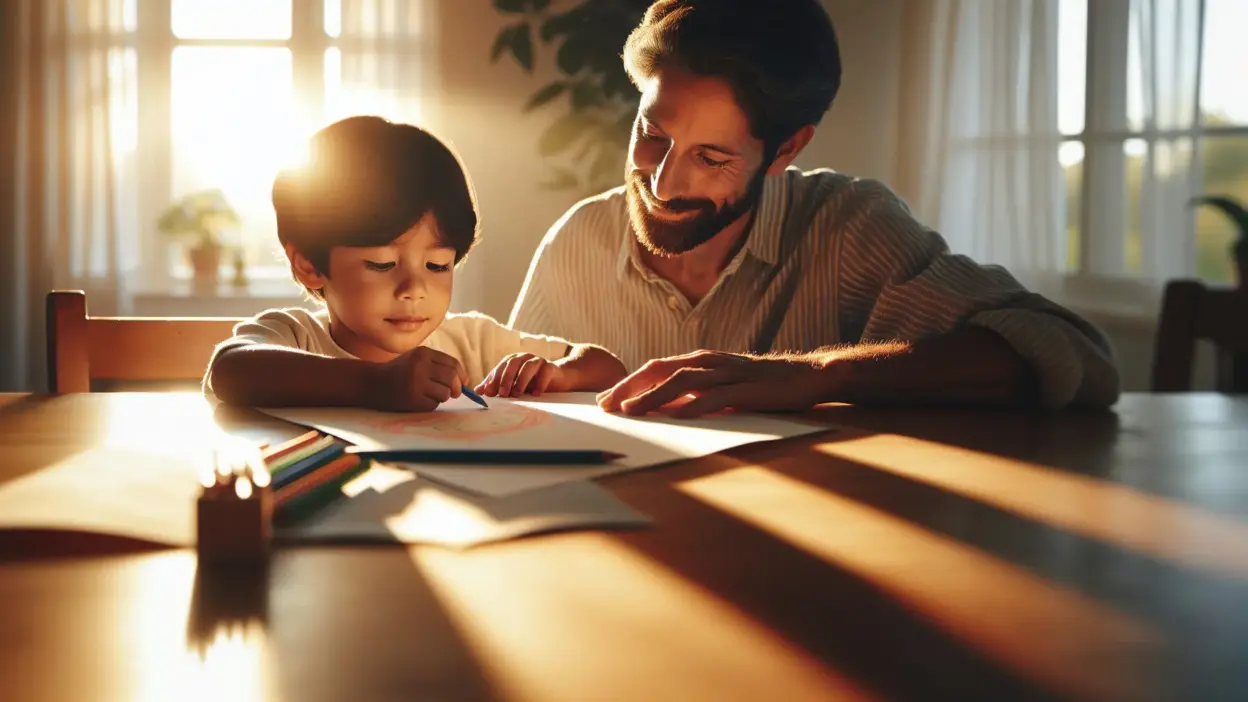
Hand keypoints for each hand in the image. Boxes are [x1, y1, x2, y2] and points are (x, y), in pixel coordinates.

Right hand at [369, 347, 469, 411]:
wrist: (372, 383)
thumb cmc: (400, 371)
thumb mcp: (417, 359)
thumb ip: (439, 365)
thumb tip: (465, 381)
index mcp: (423, 353)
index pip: (453, 364)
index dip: (462, 375)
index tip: (463, 382)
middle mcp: (420, 366)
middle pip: (452, 378)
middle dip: (457, 388)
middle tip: (455, 393)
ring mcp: (416, 383)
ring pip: (445, 393)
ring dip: (443, 397)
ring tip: (431, 394)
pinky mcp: (412, 399)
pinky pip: (434, 404)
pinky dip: (431, 404)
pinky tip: (420, 400)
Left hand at [476, 353, 570, 396]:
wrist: (557, 378)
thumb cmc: (532, 382)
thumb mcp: (513, 385)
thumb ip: (497, 386)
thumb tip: (478, 390)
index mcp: (513, 361)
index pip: (500, 367)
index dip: (493, 379)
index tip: (488, 392)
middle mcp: (524, 358)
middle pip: (513, 363)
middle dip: (506, 379)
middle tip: (502, 394)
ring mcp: (538, 361)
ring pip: (528, 366)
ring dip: (521, 380)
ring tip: (517, 394)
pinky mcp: (551, 367)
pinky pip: (545, 371)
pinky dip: (540, 382)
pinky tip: (536, 393)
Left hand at [596, 350, 830, 417]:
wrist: (806, 375)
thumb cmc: (761, 385)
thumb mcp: (721, 387)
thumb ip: (694, 395)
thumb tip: (663, 411)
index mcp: (699, 361)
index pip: (654, 369)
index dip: (627, 383)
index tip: (604, 401)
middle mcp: (708, 362)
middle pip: (659, 370)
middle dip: (629, 388)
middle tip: (605, 407)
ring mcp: (727, 374)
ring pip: (682, 381)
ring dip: (653, 397)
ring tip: (632, 412)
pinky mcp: (747, 389)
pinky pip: (716, 397)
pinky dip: (695, 405)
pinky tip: (678, 416)